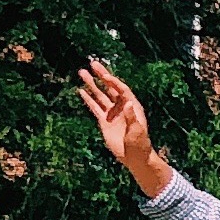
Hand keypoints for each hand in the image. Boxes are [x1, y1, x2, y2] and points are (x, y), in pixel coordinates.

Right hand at [77, 59, 171, 197]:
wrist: (134, 157)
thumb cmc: (140, 144)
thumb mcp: (137, 131)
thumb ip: (132, 117)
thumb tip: (127, 104)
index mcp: (132, 106)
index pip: (121, 89)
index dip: (112, 81)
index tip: (103, 74)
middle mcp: (121, 106)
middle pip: (110, 87)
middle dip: (101, 75)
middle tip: (92, 63)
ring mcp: (112, 113)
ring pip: (100, 95)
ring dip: (91, 84)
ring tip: (81, 73)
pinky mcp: (104, 121)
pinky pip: (94, 107)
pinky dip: (88, 99)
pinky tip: (80, 90)